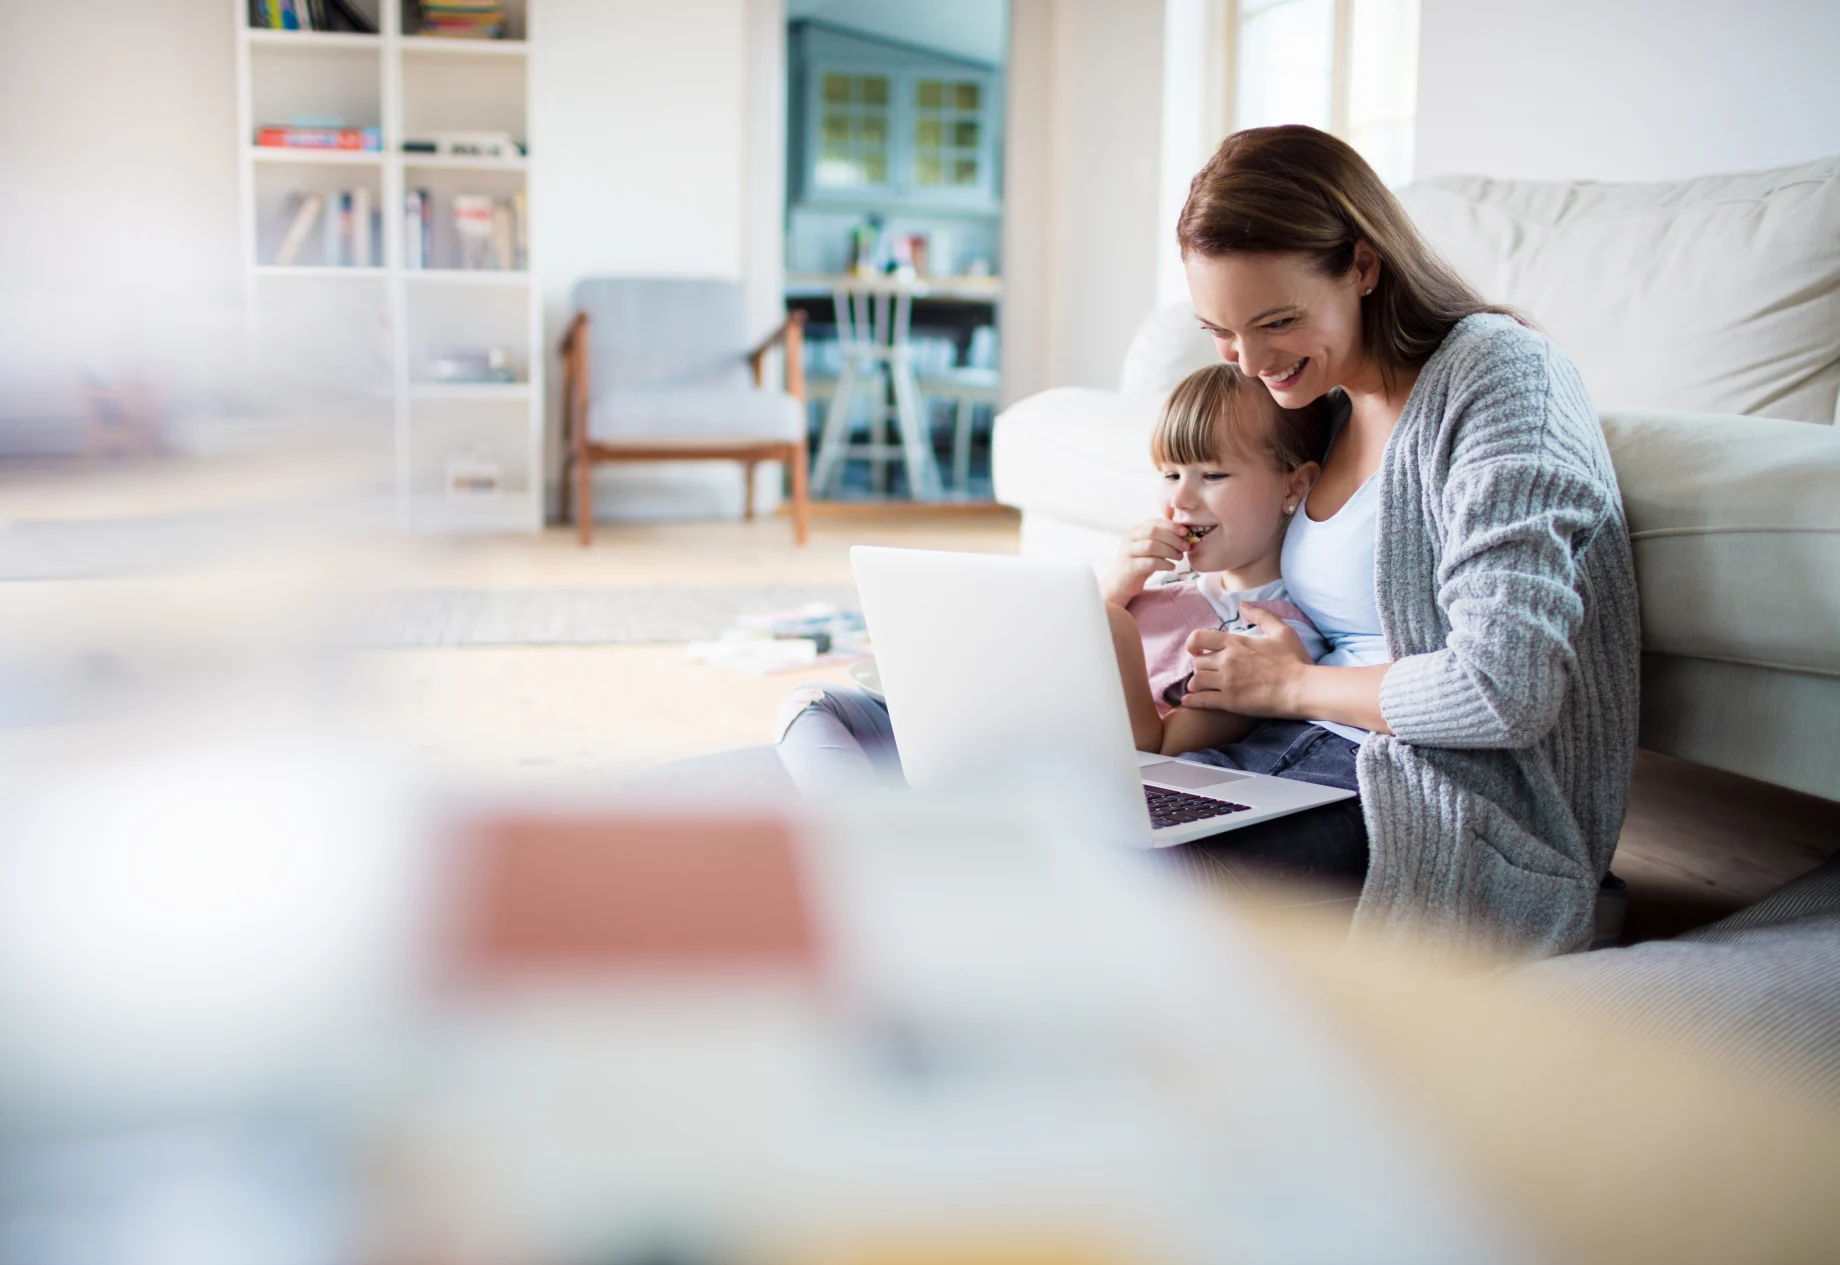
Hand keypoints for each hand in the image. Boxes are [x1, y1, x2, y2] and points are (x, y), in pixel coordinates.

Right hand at [1099, 516, 1192, 605]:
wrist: (1122, 583)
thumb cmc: (1141, 562)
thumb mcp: (1151, 548)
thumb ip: (1164, 539)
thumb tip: (1187, 536)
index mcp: (1136, 530)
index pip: (1156, 522)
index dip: (1172, 526)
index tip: (1186, 533)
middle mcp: (1129, 538)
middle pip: (1154, 532)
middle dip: (1173, 538)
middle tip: (1186, 547)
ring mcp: (1127, 552)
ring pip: (1151, 546)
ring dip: (1169, 551)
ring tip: (1180, 557)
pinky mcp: (1130, 567)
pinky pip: (1150, 562)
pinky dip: (1164, 564)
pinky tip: (1172, 567)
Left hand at [1181, 604, 1312, 716]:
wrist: (1302, 689)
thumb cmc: (1295, 660)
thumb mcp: (1282, 631)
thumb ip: (1261, 615)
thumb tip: (1242, 605)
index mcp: (1236, 642)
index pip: (1199, 637)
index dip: (1193, 644)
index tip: (1197, 650)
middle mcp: (1226, 661)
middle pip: (1197, 662)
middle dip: (1200, 666)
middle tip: (1208, 671)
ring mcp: (1227, 682)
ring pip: (1196, 681)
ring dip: (1196, 683)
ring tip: (1201, 686)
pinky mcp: (1229, 702)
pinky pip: (1201, 700)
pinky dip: (1191, 701)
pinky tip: (1189, 701)